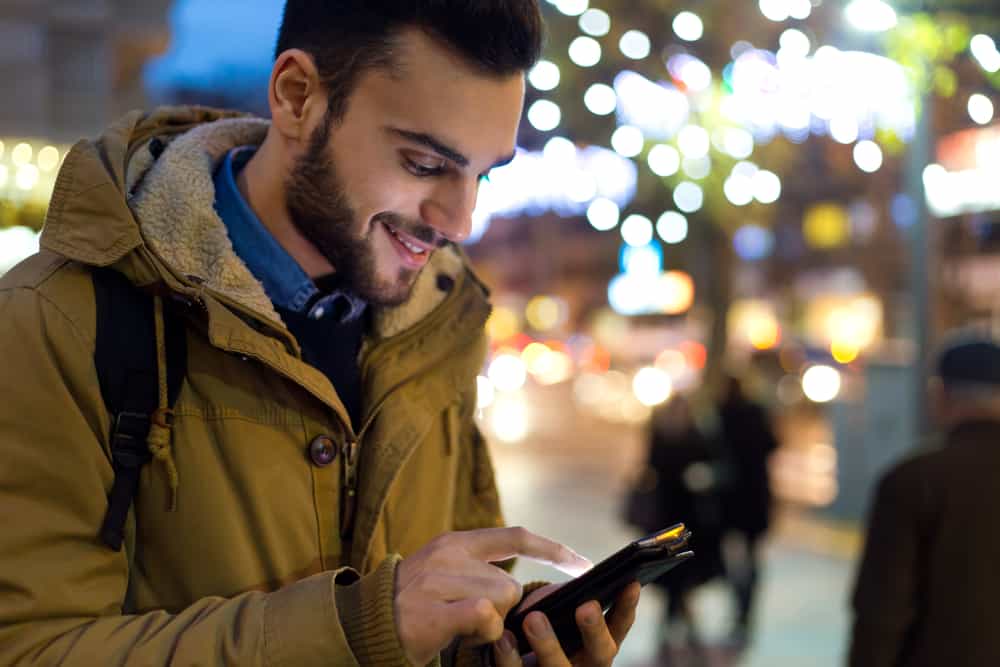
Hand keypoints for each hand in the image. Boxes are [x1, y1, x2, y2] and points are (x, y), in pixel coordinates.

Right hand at [394, 527, 591, 665]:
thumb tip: (529, 586)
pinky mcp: (433, 610)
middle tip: (471, 619)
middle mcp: (448, 554)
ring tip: (458, 626)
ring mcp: (439, 581)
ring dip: (490, 624)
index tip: (582, 564)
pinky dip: (482, 632)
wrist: (365, 624)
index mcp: (455, 541)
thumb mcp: (445, 573)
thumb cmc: (412, 605)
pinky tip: (460, 633)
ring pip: (500, 602)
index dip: (553, 550)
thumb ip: (480, 570)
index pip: (516, 536)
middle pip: (510, 585)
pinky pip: (484, 617)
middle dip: (503, 611)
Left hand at [491, 581, 641, 666]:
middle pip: (600, 655)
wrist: (510, 657)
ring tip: (533, 619)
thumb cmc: (541, 623)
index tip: (630, 583)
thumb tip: (582, 568)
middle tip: (585, 606)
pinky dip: (510, 657)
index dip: (626, 608)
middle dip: (593, 631)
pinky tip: (503, 638)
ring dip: (548, 645)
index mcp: (597, 646)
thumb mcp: (560, 610)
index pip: (619, 627)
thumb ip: (572, 598)